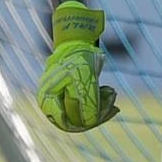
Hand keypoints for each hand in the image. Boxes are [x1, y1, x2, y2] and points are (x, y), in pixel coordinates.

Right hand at [37, 1, 119, 131]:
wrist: (78, 40)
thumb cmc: (78, 57)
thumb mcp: (84, 77)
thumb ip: (86, 100)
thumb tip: (90, 121)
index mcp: (47, 99)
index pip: (67, 121)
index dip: (85, 121)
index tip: (102, 112)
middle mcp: (51, 103)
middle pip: (75, 121)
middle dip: (97, 114)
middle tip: (114, 106)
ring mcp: (60, 100)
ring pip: (82, 116)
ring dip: (101, 108)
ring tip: (113, 94)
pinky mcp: (70, 96)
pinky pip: (85, 108)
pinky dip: (99, 103)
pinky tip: (110, 93)